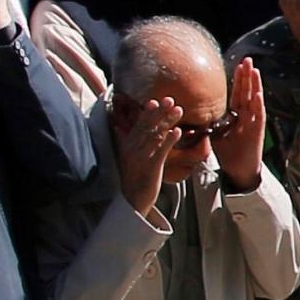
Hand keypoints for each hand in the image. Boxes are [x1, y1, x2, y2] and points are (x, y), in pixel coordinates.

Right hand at [112, 86, 186, 210]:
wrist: (132, 200)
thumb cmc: (135, 178)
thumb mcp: (130, 158)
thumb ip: (130, 142)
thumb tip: (120, 128)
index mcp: (128, 145)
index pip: (138, 125)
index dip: (147, 113)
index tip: (155, 101)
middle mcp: (133, 149)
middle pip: (148, 126)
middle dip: (159, 112)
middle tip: (171, 99)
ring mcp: (141, 157)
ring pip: (155, 135)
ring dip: (167, 121)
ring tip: (179, 110)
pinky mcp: (150, 167)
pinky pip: (161, 151)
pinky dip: (169, 140)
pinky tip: (178, 131)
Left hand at [216, 55, 266, 180]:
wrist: (239, 170)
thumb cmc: (228, 153)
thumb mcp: (215, 135)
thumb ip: (209, 124)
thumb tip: (194, 115)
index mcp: (236, 115)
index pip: (237, 93)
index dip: (238, 79)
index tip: (238, 65)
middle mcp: (247, 115)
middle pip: (247, 91)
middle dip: (248, 75)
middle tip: (248, 59)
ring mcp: (253, 122)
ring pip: (254, 99)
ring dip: (255, 85)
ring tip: (254, 70)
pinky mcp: (257, 131)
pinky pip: (258, 115)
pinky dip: (258, 104)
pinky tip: (257, 93)